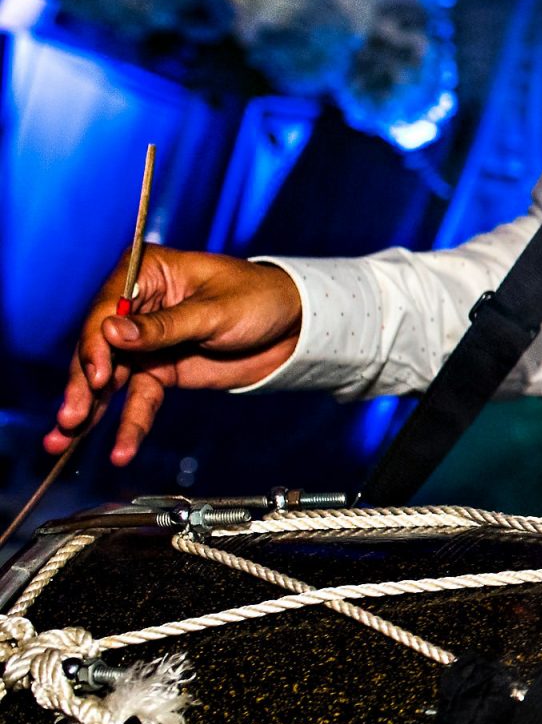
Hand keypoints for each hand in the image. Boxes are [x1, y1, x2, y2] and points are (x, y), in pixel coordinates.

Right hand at [48, 249, 301, 465]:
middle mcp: (136, 305)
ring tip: (64, 440)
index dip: (96, 344)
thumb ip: (165, 327)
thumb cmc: (260, 300)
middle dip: (83, 385)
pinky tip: (119, 450)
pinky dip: (128, 424)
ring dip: (89, 410)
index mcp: (146, 272)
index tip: (98, 375)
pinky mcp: (160, 370)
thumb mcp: (215, 312)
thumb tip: (111, 330)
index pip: (106, 309)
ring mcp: (145, 341)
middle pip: (99, 347)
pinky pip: (138, 399)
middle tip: (71, 417)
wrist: (295, 328)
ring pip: (108, 378)